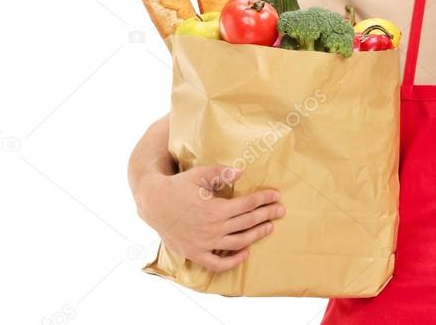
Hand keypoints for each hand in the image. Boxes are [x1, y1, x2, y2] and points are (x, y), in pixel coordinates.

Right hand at [137, 164, 284, 272]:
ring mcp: (204, 244)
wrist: (154, 203)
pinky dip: (234, 261)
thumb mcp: (199, 174)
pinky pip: (218, 264)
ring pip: (238, 243)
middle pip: (247, 222)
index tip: (276, 196)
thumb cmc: (178, 186)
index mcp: (215, 209)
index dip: (263, 199)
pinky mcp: (195, 254)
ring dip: (257, 235)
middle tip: (281, 210)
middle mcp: (212, 229)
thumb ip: (221, 173)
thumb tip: (242, 172)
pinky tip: (246, 252)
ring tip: (269, 227)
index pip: (247, 205)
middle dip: (267, 215)